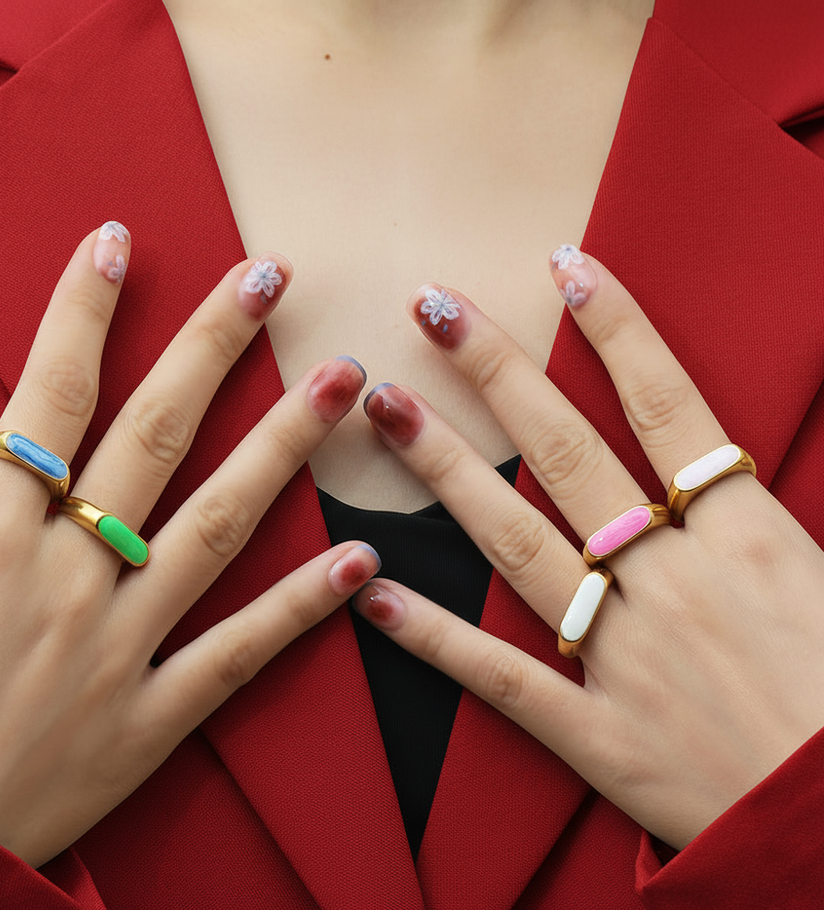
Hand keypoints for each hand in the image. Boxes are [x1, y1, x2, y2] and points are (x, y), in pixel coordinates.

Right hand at [0, 225, 376, 867]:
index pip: (48, 397)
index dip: (83, 313)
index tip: (122, 243)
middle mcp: (62, 576)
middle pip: (154, 435)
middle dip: (213, 347)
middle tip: (272, 280)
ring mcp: (117, 645)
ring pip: (218, 523)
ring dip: (284, 446)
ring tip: (342, 381)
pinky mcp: (150, 716)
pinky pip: (240, 650)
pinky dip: (301, 606)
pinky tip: (361, 560)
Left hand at [355, 248, 823, 849]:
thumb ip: (777, 515)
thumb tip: (734, 457)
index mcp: (748, 540)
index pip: (670, 407)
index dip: (619, 331)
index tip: (566, 267)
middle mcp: (672, 581)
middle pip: (570, 454)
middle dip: (496, 374)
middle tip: (430, 308)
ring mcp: (625, 656)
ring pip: (516, 544)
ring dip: (446, 470)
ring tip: (386, 407)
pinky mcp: (596, 734)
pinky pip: (501, 678)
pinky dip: (435, 638)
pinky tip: (373, 594)